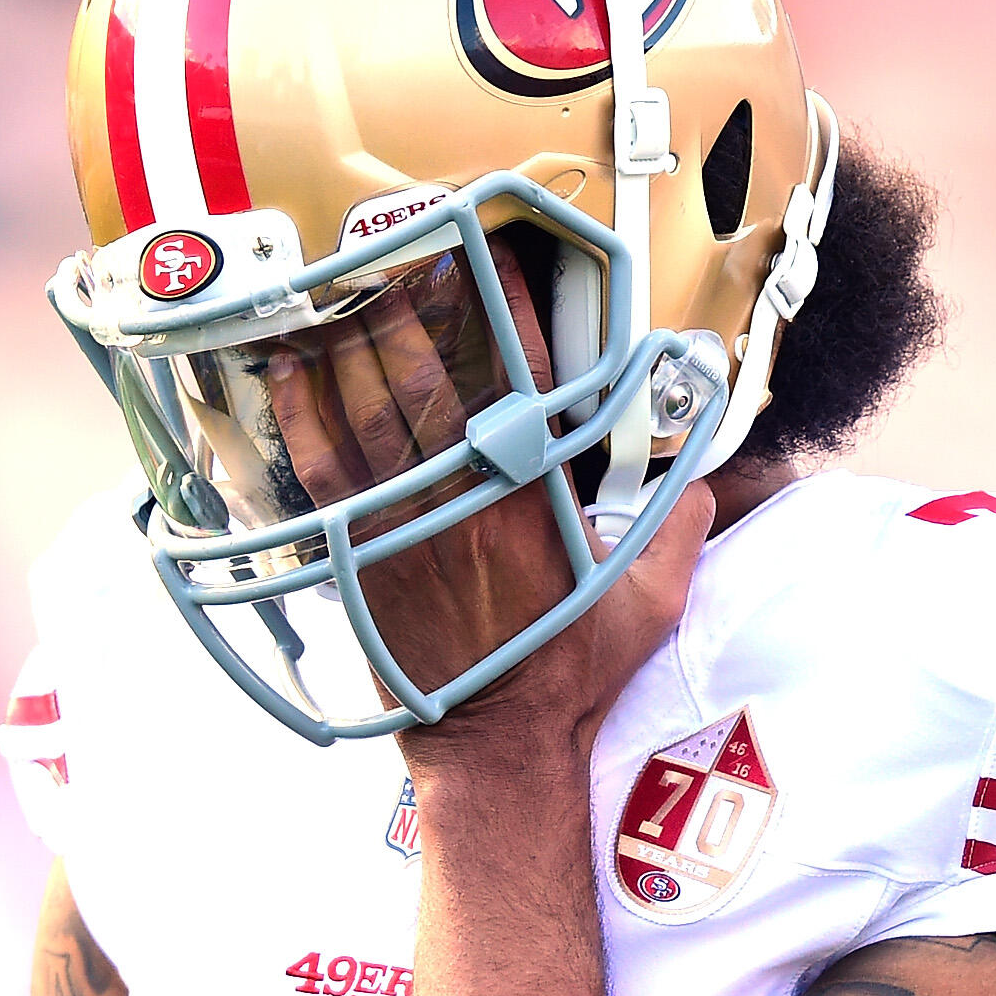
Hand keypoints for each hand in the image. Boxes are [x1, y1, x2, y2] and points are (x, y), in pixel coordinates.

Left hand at [262, 236, 712, 760]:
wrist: (492, 743)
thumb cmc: (567, 676)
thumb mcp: (647, 607)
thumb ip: (677, 537)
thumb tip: (705, 486)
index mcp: (534, 502)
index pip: (528, 383)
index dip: (519, 312)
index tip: (513, 261)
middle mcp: (463, 501)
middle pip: (433, 379)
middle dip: (424, 306)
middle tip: (417, 251)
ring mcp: (403, 524)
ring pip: (369, 413)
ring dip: (359, 343)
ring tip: (355, 287)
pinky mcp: (358, 553)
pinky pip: (320, 469)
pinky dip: (302, 415)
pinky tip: (291, 370)